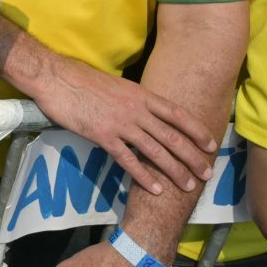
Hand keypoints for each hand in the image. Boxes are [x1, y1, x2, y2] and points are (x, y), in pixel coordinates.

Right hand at [32, 57, 215, 193]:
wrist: (56, 78)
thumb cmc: (82, 79)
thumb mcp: (116, 85)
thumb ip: (133, 99)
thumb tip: (144, 112)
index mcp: (140, 94)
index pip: (177, 113)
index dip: (196, 130)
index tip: (210, 144)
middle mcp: (136, 109)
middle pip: (171, 136)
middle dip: (192, 156)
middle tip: (207, 173)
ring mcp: (120, 123)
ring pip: (155, 151)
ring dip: (174, 170)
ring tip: (188, 186)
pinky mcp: (103, 136)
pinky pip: (128, 160)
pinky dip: (144, 176)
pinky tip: (155, 189)